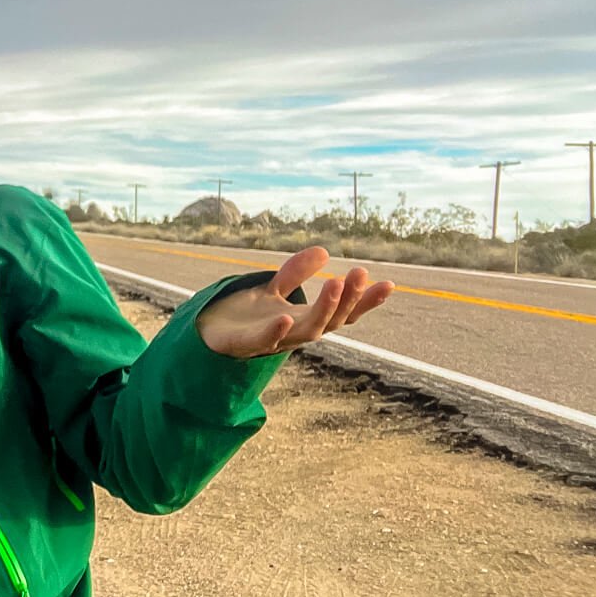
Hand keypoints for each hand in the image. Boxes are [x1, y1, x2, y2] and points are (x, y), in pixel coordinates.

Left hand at [196, 247, 393, 358]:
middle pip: (331, 319)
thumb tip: (324, 251)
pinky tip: (286, 317)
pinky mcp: (245, 345)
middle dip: (348, 299)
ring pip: (307, 330)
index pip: (343, 312)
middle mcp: (295, 333)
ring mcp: (273, 340)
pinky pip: (265, 340)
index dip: (365, 301)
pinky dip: (277, 331)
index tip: (389, 284)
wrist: (206, 334)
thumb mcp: (272, 289)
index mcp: (305, 320)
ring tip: (335, 283)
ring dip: (323, 308)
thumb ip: (295, 273)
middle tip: (360, 273)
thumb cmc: (243, 317)